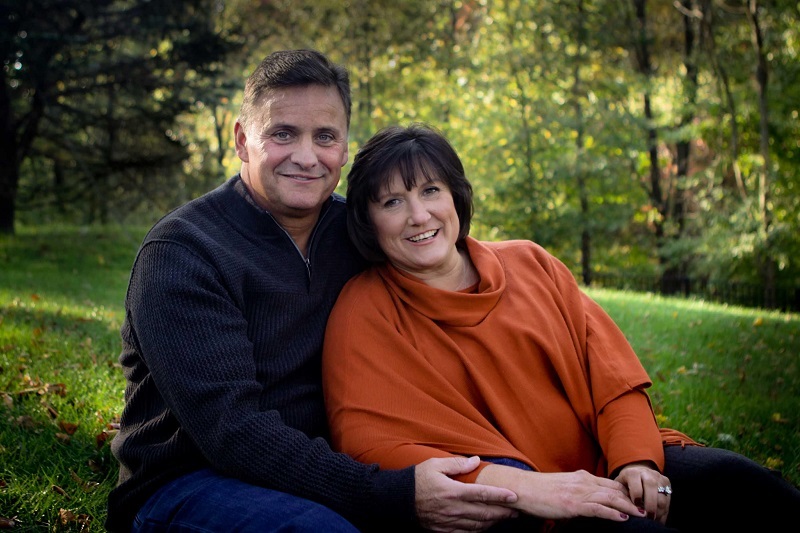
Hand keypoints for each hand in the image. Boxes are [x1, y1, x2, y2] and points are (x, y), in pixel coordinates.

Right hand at [415, 456, 518, 531]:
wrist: (397, 500)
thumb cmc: (417, 479)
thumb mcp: (434, 464)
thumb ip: (457, 464)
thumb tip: (476, 461)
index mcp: (452, 491)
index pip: (482, 494)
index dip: (500, 496)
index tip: (514, 496)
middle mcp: (453, 509)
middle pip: (484, 513)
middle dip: (503, 512)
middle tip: (517, 510)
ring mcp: (449, 521)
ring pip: (478, 525)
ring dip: (494, 522)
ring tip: (506, 517)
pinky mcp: (445, 530)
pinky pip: (467, 532)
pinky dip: (480, 529)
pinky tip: (487, 525)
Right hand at [477, 465, 645, 521]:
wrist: (523, 488)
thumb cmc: (539, 491)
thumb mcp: (562, 487)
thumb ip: (577, 490)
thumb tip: (587, 500)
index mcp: (581, 477)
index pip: (609, 483)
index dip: (625, 492)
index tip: (638, 499)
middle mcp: (583, 482)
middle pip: (614, 489)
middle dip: (632, 498)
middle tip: (648, 507)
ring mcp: (579, 493)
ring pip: (610, 499)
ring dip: (629, 507)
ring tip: (643, 514)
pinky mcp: (573, 504)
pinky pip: (598, 509)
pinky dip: (613, 514)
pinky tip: (623, 519)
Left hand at [614, 462, 670, 523]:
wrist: (638, 473)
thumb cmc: (626, 484)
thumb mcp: (620, 487)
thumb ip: (622, 495)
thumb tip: (625, 509)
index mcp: (633, 473)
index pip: (636, 484)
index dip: (637, 496)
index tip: (636, 507)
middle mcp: (647, 473)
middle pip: (652, 487)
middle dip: (650, 505)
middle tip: (647, 517)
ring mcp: (658, 478)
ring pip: (662, 496)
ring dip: (658, 511)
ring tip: (652, 519)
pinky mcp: (667, 483)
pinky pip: (668, 500)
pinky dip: (663, 511)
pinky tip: (657, 518)